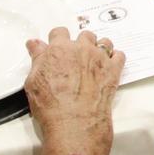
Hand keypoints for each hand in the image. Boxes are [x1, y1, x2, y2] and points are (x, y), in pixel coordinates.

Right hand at [25, 27, 123, 151]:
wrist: (74, 121)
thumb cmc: (52, 105)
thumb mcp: (33, 81)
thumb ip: (37, 58)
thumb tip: (35, 44)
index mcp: (59, 49)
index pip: (59, 33)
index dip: (58, 39)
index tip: (58, 45)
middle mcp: (81, 49)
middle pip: (84, 35)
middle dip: (80, 44)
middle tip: (76, 58)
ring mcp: (99, 58)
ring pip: (103, 42)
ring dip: (99, 49)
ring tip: (94, 62)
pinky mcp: (113, 69)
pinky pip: (119, 55)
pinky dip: (115, 59)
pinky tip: (109, 66)